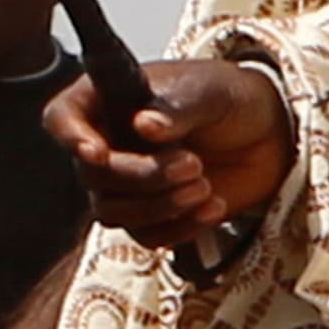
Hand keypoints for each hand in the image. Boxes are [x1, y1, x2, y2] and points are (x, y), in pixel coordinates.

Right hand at [66, 55, 293, 244]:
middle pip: (92, 174)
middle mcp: (106, 142)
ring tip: (204, 184)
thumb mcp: (209, 93)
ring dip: (158, 206)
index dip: (71, 137)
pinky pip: (146, 235)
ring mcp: (126, 183)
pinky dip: (178, 228)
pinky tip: (214, 207)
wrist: (267, 135)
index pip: (62, 117)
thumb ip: (177, 108)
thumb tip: (144, 125)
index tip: (97, 152)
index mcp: (107, 100)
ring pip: (112, 212)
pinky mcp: (151, 214)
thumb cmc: (229, 98)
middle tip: (192, 164)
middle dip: (142, 176)